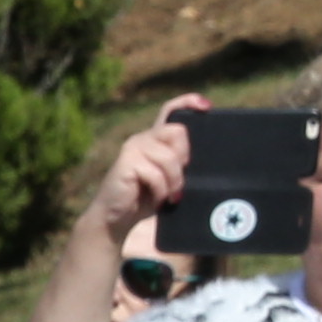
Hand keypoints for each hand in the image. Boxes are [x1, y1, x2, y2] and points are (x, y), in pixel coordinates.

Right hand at [92, 95, 205, 244]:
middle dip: (184, 157)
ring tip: (170, 196)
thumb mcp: (169, 177)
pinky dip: (161, 189)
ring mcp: (132, 148)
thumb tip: (201, 159)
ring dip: (174, 180)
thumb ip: (179, 162)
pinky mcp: (125, 163)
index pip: (170, 109)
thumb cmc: (145, 198)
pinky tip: (157, 198)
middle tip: (179, 180)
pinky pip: (155, 172)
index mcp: (155, 139)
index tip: (206, 106)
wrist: (116, 218)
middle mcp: (143, 138)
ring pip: (169, 156)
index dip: (188, 102)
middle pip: (177, 131)